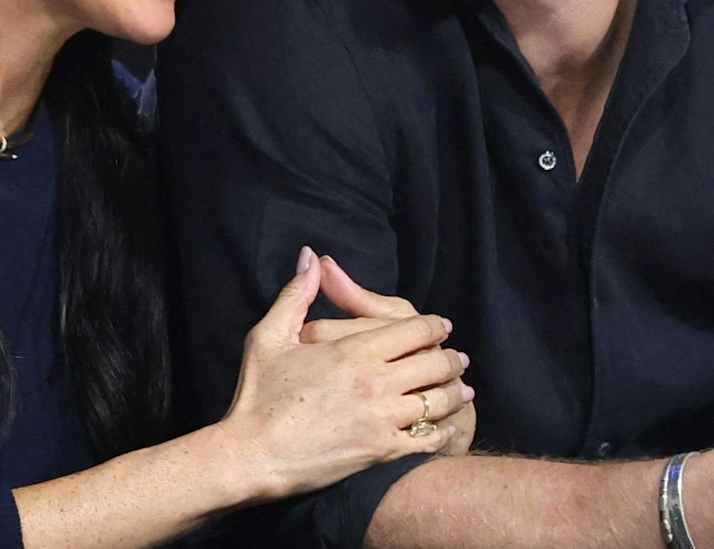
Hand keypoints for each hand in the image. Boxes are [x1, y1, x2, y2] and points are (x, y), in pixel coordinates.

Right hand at [217, 247, 467, 497]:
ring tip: (463, 389)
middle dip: (451, 358)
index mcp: (353, 350)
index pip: (413, 329)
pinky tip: (447, 426)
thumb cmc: (257, 396)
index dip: (434, 325)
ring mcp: (381, 419)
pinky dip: (442, 431)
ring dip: (454, 392)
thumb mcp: (269, 337)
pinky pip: (425, 439)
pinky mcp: (381, 452)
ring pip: (436, 401)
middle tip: (460, 358)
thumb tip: (311, 256)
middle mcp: (375, 382)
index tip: (443, 326)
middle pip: (433, 363)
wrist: (251, 457)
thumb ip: (295, 295)